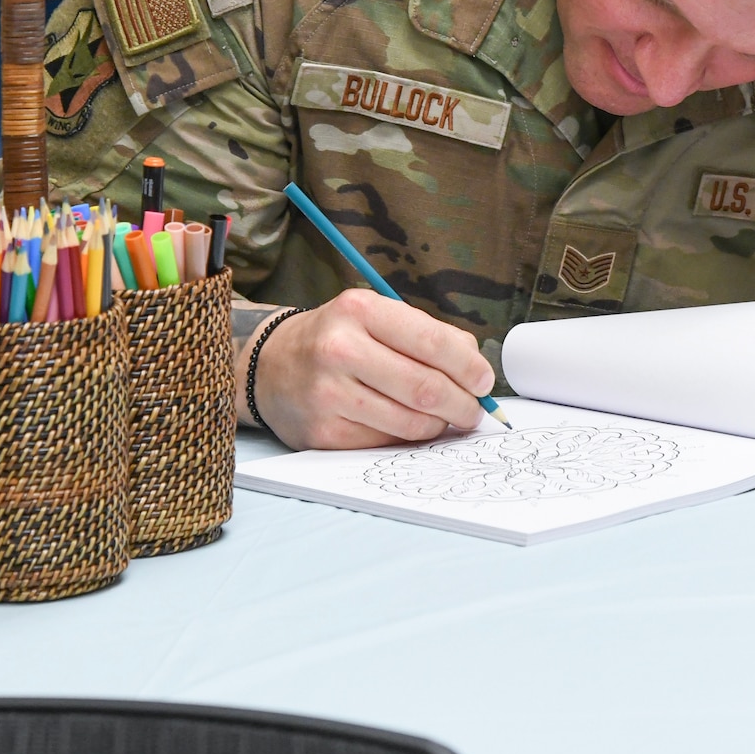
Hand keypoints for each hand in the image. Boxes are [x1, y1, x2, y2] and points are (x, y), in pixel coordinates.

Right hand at [244, 289, 494, 449]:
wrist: (270, 366)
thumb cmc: (337, 339)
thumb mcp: (375, 317)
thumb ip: (427, 336)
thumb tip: (477, 372)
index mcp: (360, 310)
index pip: (434, 343)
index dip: (470, 368)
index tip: (484, 381)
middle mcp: (340, 349)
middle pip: (426, 388)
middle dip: (463, 405)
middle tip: (474, 411)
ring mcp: (328, 393)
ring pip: (411, 423)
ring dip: (439, 426)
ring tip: (445, 419)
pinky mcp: (323, 432)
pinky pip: (386, 443)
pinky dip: (408, 439)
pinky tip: (408, 426)